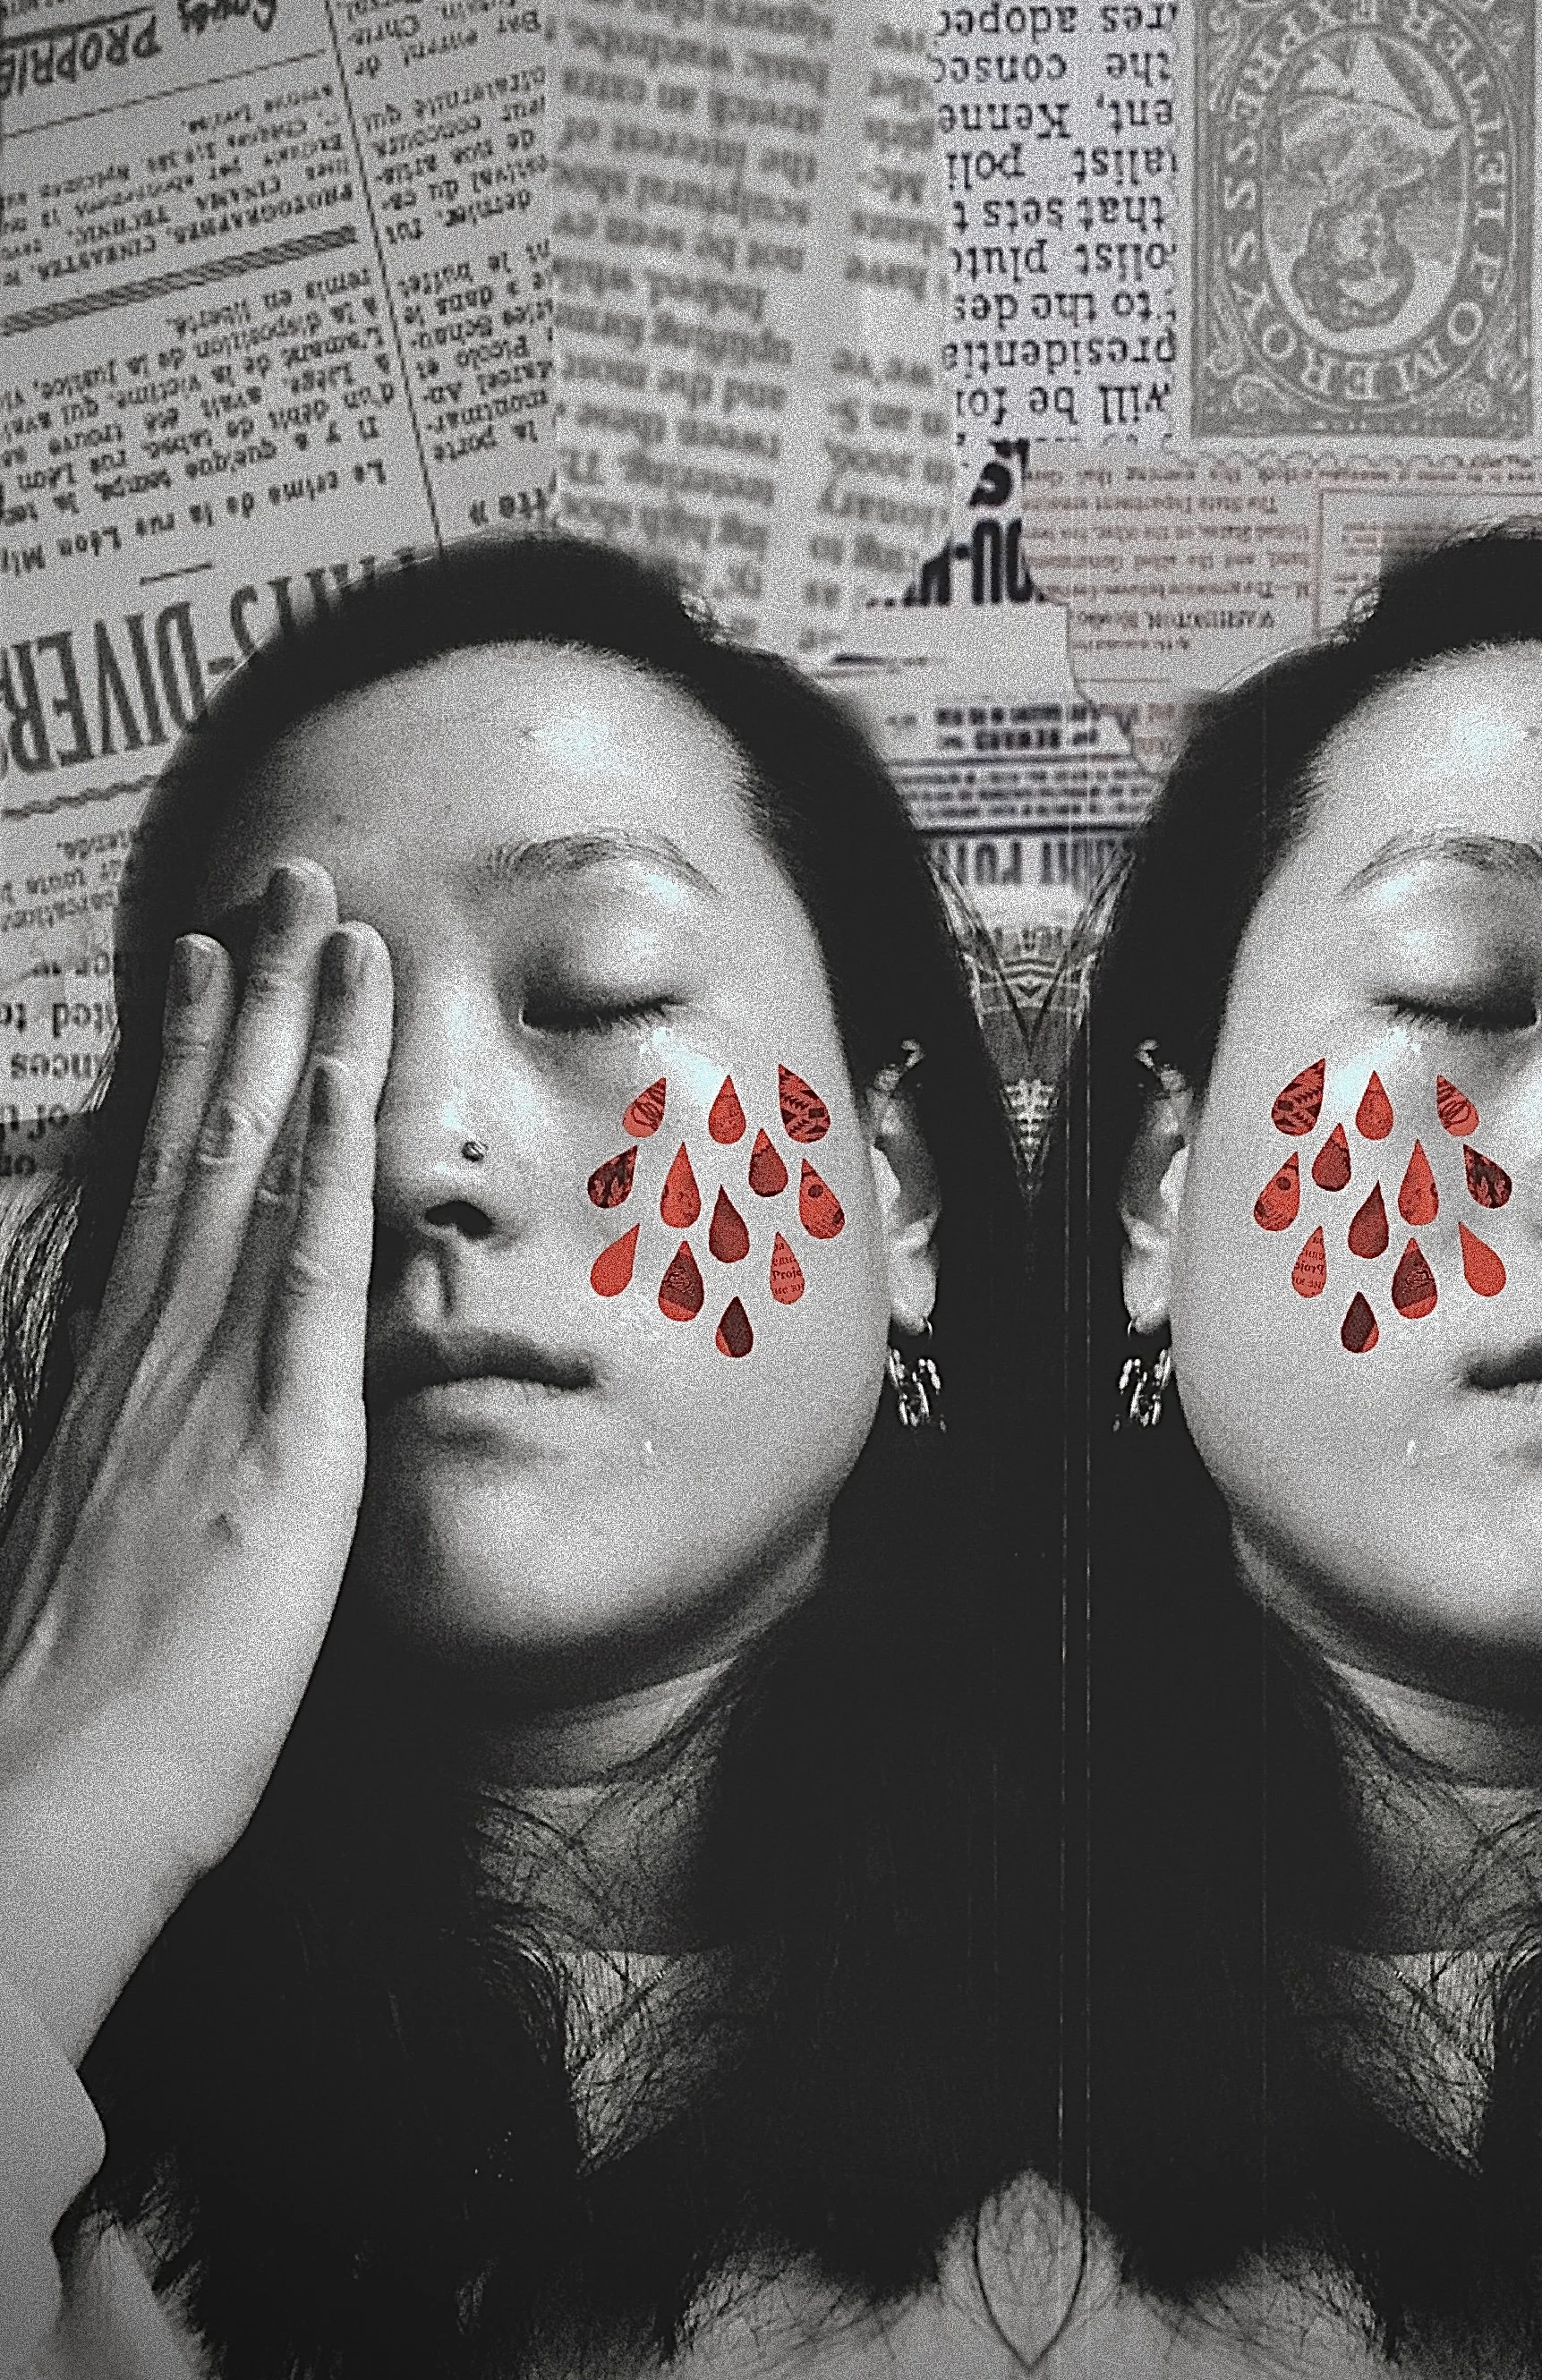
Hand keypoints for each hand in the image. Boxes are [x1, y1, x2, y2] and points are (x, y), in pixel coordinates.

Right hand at [0, 861, 391, 2061]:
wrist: (34, 1813)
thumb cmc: (64, 1711)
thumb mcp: (94, 1544)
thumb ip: (131, 1451)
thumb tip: (149, 1415)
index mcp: (113, 1374)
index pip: (158, 1183)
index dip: (187, 1067)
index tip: (210, 965)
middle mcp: (150, 1350)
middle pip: (205, 1141)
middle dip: (252, 1005)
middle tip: (287, 885)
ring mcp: (207, 1385)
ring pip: (259, 1171)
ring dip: (302, 1039)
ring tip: (334, 924)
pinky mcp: (275, 1445)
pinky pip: (306, 1277)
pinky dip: (328, 1168)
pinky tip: (350, 1081)